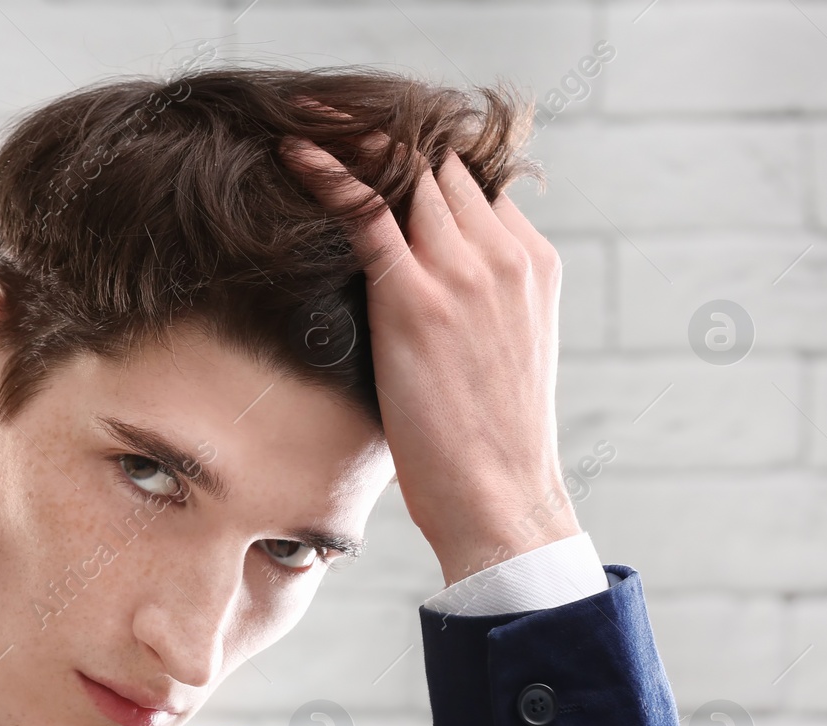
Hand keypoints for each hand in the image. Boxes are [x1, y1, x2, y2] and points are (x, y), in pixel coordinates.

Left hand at [280, 128, 575, 585]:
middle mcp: (504, 254)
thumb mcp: (502, 354)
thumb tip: (429, 294)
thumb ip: (479, 305)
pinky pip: (367, 213)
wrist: (502, 496)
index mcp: (532, 264)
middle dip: (390, 146)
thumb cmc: (493, 441)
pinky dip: (328, 174)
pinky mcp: (418, 299)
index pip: (474, 185)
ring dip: (357, 149)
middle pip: (441, 169)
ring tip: (308, 130)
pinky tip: (294, 152)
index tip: (380, 158)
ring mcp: (464, 273)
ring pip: (407, 177)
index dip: (425, 167)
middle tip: (331, 127)